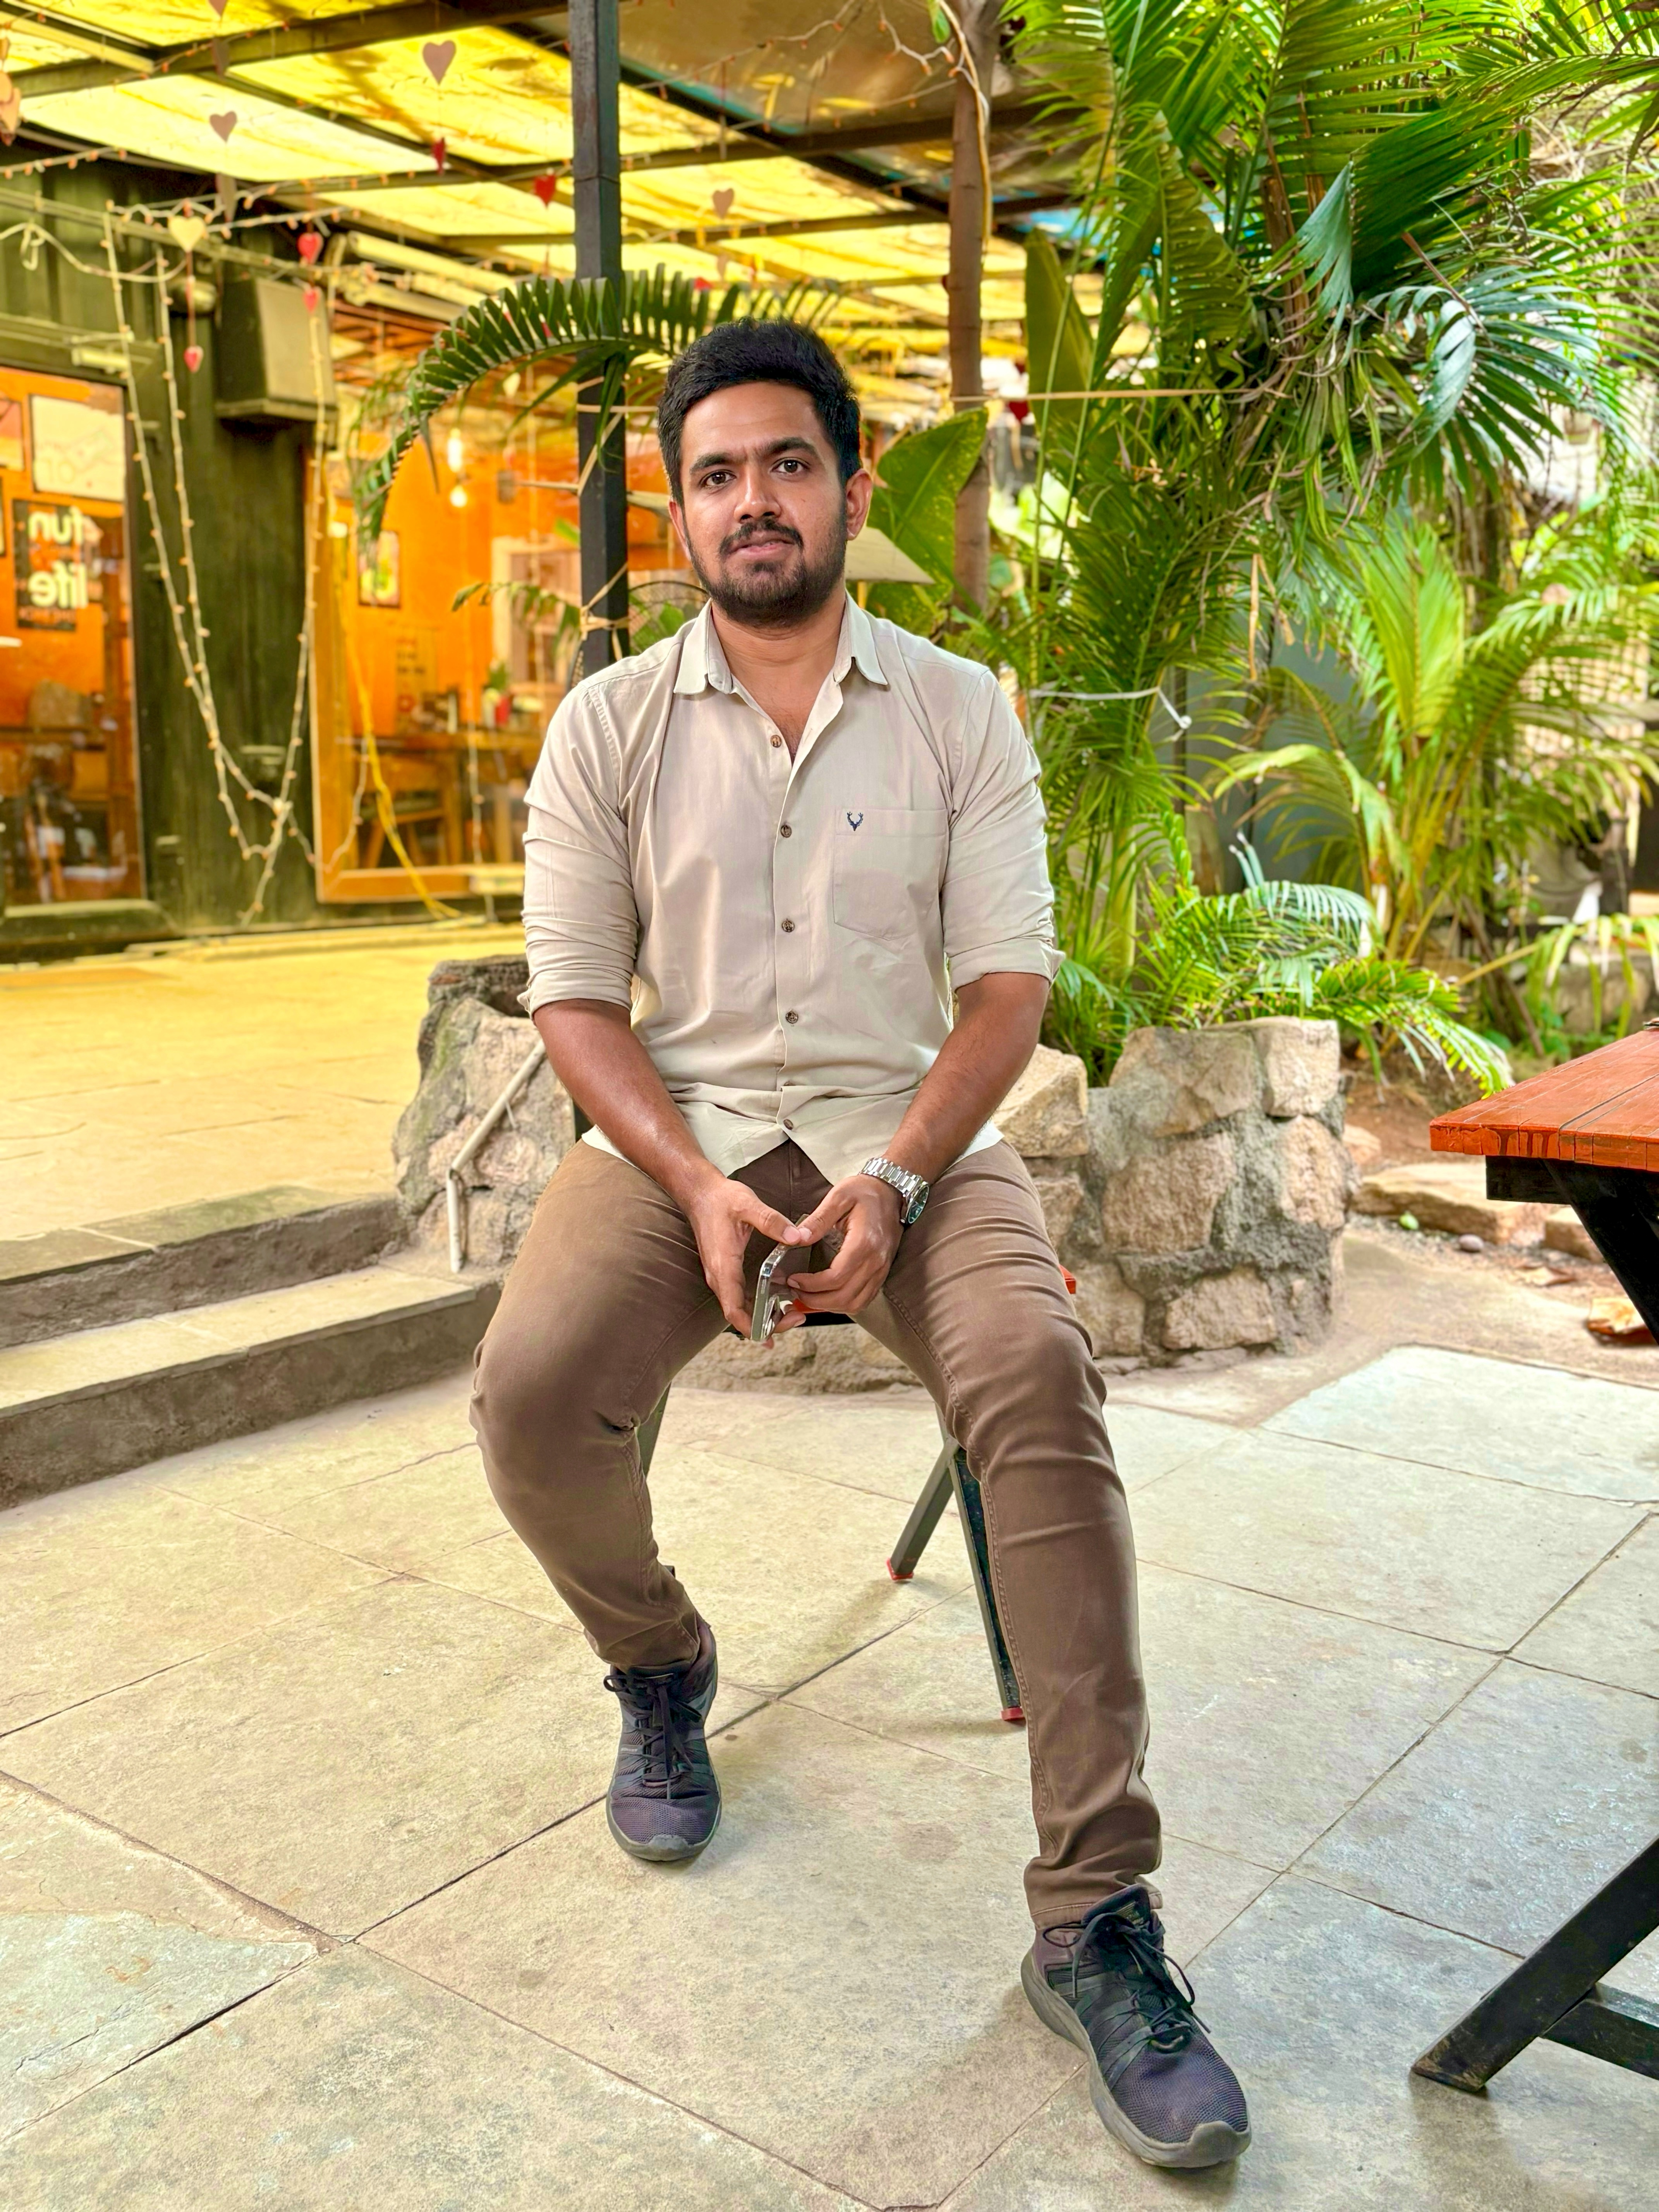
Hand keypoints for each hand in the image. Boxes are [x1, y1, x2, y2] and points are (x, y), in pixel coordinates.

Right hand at [681, 1173, 813, 1336]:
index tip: (773, 1335)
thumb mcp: (748, 1205)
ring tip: (791, 1315)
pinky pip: (738, 1297)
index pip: (733, 1309)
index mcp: (724, 1266)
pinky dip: (756, 1306)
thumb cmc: (721, 1200)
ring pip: (739, 1307)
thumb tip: (796, 1237)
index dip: (752, 1327)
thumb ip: (772, 1221)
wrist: (700, 1193)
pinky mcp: (724, 1271)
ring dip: (762, 1316)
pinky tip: (775, 1304)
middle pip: (739, 1315)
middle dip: (766, 1325)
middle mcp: (719, 1276)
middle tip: (796, 1319)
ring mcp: (720, 1275)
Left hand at [783, 1173, 903, 1321]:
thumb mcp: (838, 1197)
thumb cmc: (866, 1192)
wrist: (892, 1192)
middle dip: (816, 1300)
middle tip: (796, 1292)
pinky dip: (844, 1304)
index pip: (836, 1277)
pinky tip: (827, 1297)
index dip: (811, 1285)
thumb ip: (817, 1220)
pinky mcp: (881, 1273)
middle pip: (845, 1297)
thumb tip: (796, 1238)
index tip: (794, 1280)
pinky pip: (864, 1299)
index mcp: (864, 1243)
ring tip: (808, 1297)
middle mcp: (876, 1261)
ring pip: (855, 1304)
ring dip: (829, 1306)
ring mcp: (881, 1269)